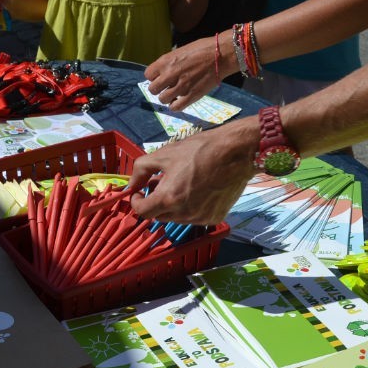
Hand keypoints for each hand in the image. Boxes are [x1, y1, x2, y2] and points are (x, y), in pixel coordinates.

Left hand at [128, 119, 257, 223]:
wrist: (236, 153)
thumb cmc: (199, 150)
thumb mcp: (164, 154)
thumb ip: (141, 170)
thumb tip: (131, 185)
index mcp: (169, 198)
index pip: (142, 212)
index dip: (136, 202)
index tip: (139, 192)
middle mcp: (184, 213)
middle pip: (159, 216)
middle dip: (155, 202)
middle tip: (161, 183)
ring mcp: (201, 218)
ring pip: (177, 218)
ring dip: (173, 205)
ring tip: (181, 184)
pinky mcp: (215, 217)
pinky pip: (195, 217)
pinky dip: (190, 207)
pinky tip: (197, 190)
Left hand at [144, 35, 220, 110]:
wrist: (221, 54)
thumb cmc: (203, 49)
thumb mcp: (181, 51)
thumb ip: (169, 63)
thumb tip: (163, 72)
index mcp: (166, 61)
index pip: (148, 75)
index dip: (153, 77)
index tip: (160, 77)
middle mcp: (171, 74)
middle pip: (152, 89)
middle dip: (158, 89)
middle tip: (165, 87)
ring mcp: (181, 86)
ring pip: (162, 100)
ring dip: (167, 98)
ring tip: (174, 94)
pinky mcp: (192, 96)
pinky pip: (176, 107)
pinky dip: (175, 106)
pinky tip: (179, 101)